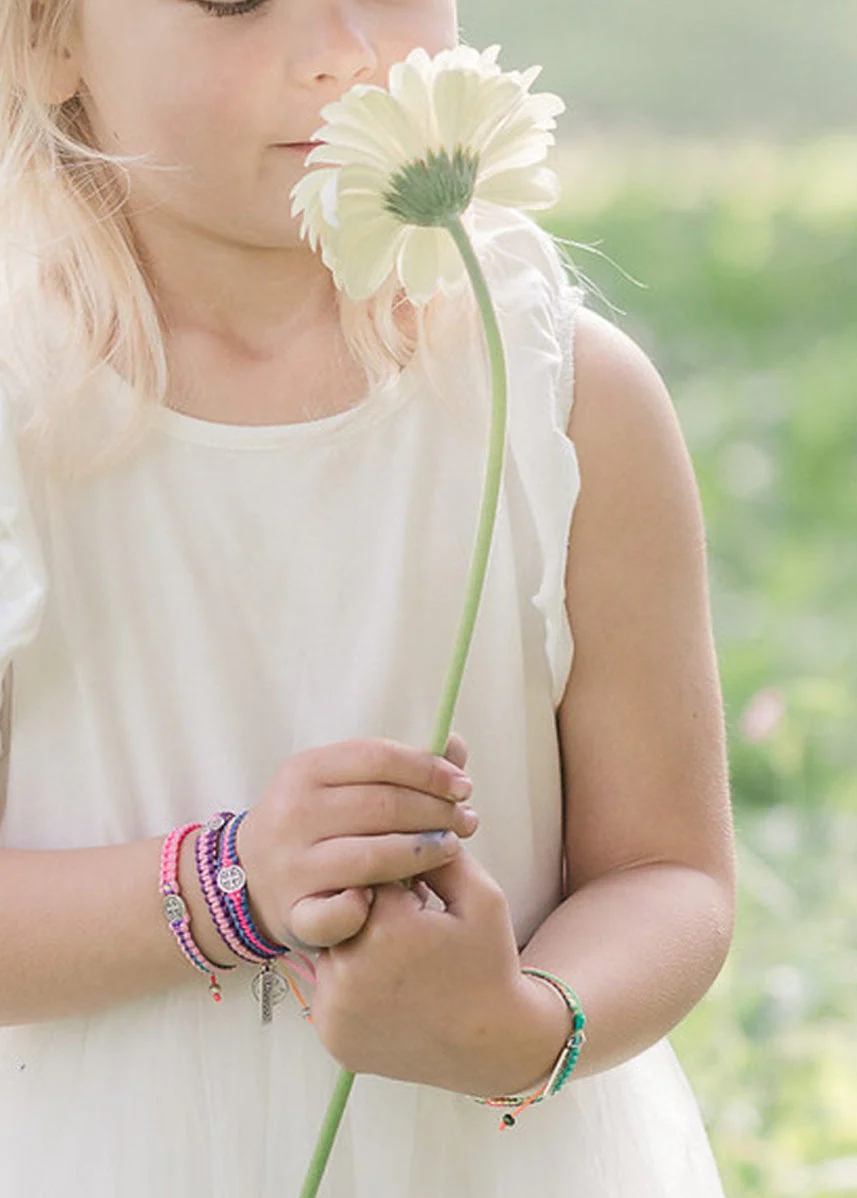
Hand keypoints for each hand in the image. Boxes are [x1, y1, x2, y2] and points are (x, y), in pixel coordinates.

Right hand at [233, 733, 476, 949]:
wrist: (247, 876)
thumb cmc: (312, 823)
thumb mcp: (341, 784)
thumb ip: (397, 767)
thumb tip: (455, 746)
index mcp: (306, 770)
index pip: (379, 759)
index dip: (429, 770)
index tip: (463, 786)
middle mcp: (294, 813)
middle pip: (382, 806)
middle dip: (436, 813)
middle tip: (467, 821)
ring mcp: (292, 865)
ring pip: (372, 857)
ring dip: (423, 853)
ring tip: (450, 849)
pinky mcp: (294, 912)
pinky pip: (339, 913)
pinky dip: (371, 907)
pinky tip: (400, 898)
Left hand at [308, 850, 570, 1097]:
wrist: (490, 1044)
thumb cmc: (489, 963)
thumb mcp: (482, 897)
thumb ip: (440, 852)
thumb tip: (405, 818)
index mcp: (387, 929)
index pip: (370, 874)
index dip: (397, 881)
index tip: (417, 896)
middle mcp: (350, 970)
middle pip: (343, 910)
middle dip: (370, 909)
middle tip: (408, 929)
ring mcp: (336, 1008)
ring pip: (331, 948)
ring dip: (354, 943)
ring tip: (399, 959)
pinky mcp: (332, 1035)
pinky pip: (328, 990)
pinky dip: (349, 984)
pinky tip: (386, 988)